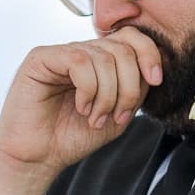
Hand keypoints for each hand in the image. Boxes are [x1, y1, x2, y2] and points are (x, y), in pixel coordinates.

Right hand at [0, 27, 162, 194]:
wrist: (39, 157)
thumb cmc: (72, 137)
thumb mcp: (118, 114)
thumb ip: (136, 89)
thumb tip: (152, 69)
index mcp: (100, 61)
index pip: (132, 38)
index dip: (149, 54)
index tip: (155, 80)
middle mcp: (82, 52)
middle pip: (123, 48)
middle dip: (129, 86)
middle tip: (117, 115)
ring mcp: (62, 53)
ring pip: (104, 57)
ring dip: (108, 95)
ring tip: (95, 118)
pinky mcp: (41, 58)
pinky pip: (79, 62)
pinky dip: (88, 89)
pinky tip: (82, 107)